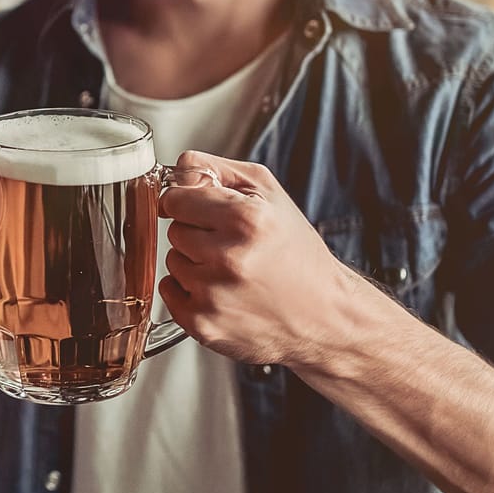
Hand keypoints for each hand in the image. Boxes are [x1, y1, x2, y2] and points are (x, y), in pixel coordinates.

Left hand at [157, 151, 383, 369]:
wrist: (325, 316)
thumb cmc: (298, 254)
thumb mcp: (270, 194)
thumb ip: (218, 169)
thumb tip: (178, 168)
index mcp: (246, 219)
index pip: (176, 198)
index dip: (190, 202)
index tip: (204, 210)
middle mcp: (229, 257)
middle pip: (175, 230)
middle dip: (198, 234)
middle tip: (233, 246)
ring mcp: (213, 294)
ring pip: (172, 261)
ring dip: (194, 263)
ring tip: (232, 271)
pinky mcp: (203, 324)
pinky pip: (169, 292)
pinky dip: (188, 291)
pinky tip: (222, 292)